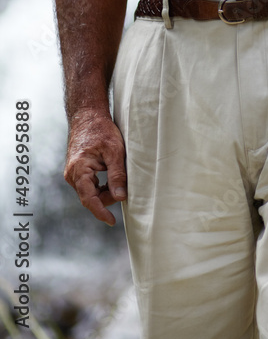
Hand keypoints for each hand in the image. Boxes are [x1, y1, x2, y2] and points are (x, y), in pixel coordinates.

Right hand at [64, 108, 126, 225]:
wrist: (87, 116)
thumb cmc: (102, 130)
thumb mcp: (115, 151)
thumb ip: (117, 175)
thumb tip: (120, 197)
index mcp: (79, 170)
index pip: (89, 199)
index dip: (101, 212)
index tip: (112, 222)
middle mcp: (72, 175)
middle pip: (91, 197)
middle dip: (108, 196)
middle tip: (124, 184)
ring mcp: (72, 173)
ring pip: (91, 192)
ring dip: (105, 190)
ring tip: (117, 174)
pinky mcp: (76, 172)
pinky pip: (89, 186)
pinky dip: (101, 185)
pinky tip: (110, 175)